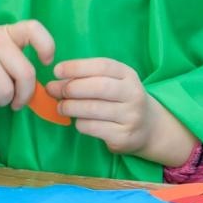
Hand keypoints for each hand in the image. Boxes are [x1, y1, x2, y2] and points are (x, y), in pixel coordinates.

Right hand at [0, 20, 54, 114]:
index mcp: (5, 31)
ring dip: (4, 102)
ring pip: (6, 90)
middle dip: (26, 95)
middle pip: (25, 73)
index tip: (46, 62)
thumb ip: (10, 54)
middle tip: (19, 102)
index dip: (47, 47)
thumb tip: (31, 86)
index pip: (34, 30)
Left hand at [47, 58, 196, 167]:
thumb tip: (54, 83)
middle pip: (98, 87)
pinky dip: (79, 123)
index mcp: (129, 75)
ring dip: (70, 107)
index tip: (57, 71)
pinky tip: (79, 121)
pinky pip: (92, 127)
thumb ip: (87, 79)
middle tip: (55, 91)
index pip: (103, 66)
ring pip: (92, 109)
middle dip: (71, 88)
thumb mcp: (112, 83)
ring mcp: (130, 116)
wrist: (148, 128)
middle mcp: (133, 93)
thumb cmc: (121, 101)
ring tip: (62, 107)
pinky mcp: (123, 136)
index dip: (78, 67)